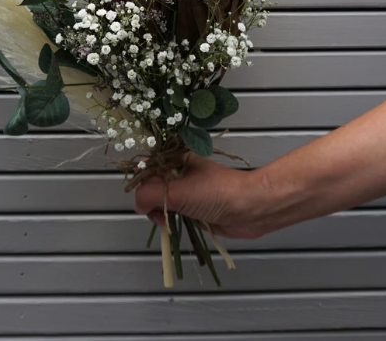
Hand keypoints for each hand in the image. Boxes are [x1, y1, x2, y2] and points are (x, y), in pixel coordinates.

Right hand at [134, 154, 264, 238]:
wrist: (249, 210)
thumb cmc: (216, 193)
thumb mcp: (179, 191)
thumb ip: (150, 196)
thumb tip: (136, 204)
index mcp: (177, 158)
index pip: (149, 166)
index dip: (142, 180)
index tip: (142, 195)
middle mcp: (180, 172)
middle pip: (152, 185)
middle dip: (149, 200)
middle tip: (157, 211)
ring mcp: (187, 191)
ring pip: (161, 201)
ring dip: (159, 213)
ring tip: (166, 221)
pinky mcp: (193, 208)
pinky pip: (172, 213)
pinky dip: (169, 221)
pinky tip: (171, 226)